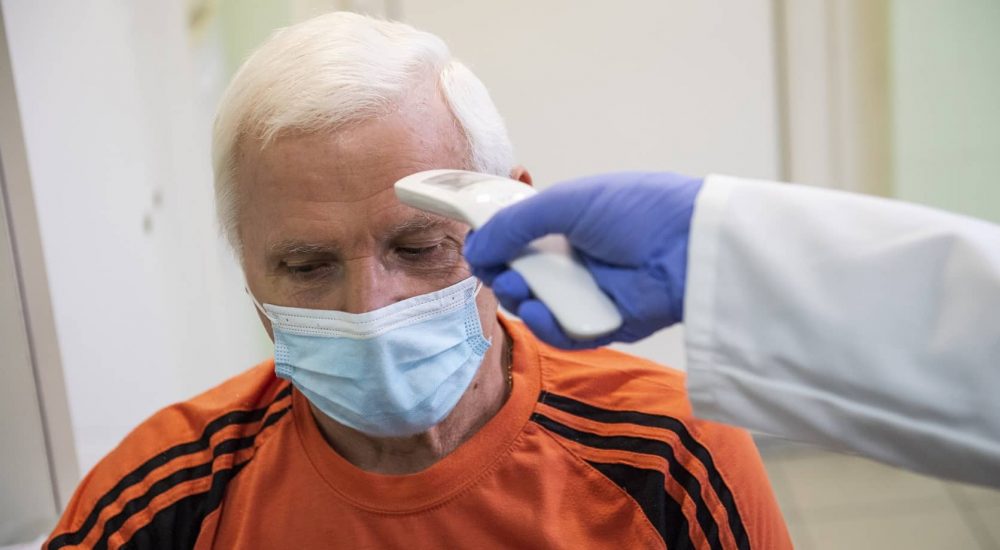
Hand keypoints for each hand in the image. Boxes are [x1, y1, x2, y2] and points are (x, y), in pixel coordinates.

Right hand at [464, 172, 702, 348]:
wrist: (690, 246)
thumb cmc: (636, 211)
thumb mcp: (566, 203)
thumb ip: (515, 223)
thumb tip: (476, 246)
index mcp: (571, 223)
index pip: (522, 239)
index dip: (498, 245)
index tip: (480, 249)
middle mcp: (578, 258)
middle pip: (523, 275)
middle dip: (504, 274)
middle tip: (497, 271)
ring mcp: (590, 293)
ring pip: (538, 306)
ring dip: (521, 298)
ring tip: (522, 287)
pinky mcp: (604, 325)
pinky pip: (564, 333)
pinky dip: (547, 326)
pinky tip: (540, 311)